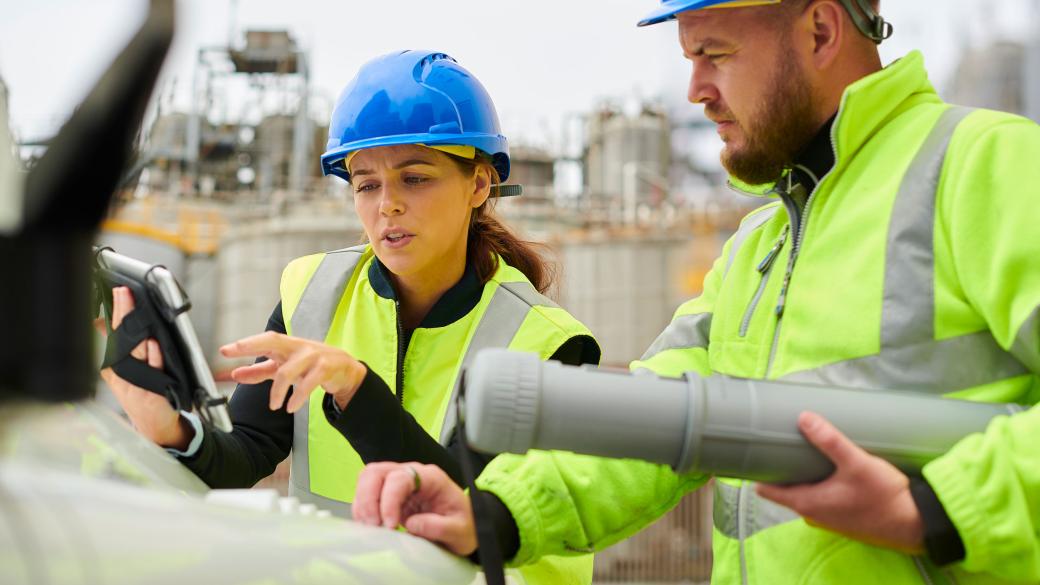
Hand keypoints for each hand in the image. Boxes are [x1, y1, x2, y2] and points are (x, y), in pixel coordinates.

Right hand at [100, 287, 192, 449]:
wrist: (155, 427)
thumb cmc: (140, 396)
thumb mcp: (121, 373)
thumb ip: (112, 349)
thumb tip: (101, 324)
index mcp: (115, 366)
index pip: (112, 334)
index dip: (114, 313)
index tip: (116, 292)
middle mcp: (124, 374)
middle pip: (122, 339)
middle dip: (122, 314)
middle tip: (122, 293)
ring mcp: (138, 383)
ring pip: (137, 352)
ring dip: (135, 330)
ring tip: (134, 309)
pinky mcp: (155, 392)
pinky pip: (155, 370)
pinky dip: (153, 356)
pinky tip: (152, 342)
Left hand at [220, 332, 366, 412]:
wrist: (344, 368)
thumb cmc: (310, 365)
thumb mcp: (283, 366)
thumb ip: (259, 371)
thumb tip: (234, 375)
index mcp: (287, 345)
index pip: (263, 340)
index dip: (244, 344)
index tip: (224, 351)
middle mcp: (298, 346)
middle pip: (273, 341)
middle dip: (252, 346)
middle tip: (235, 357)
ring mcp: (312, 356)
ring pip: (288, 371)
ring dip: (278, 391)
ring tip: (274, 406)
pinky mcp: (325, 368)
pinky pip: (308, 383)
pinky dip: (298, 397)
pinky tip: (291, 406)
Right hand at [353, 462, 477, 556]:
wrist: (466, 528)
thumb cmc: (465, 525)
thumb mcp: (461, 530)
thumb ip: (440, 527)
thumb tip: (411, 525)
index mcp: (431, 477)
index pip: (401, 478)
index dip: (390, 499)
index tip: (390, 525)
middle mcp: (412, 475)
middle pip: (378, 472)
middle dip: (369, 498)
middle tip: (373, 524)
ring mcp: (399, 484)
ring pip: (368, 479)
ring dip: (363, 503)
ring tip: (370, 527)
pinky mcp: (390, 498)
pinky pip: (367, 495)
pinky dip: (362, 509)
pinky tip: (368, 525)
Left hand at [756, 412, 924, 554]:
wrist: (915, 523)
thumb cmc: (884, 496)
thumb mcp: (856, 462)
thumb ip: (829, 440)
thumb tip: (803, 417)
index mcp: (807, 503)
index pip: (766, 490)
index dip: (758, 472)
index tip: (755, 452)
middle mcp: (813, 514)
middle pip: (785, 489)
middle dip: (783, 469)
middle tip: (783, 443)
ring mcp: (828, 519)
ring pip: (804, 494)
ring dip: (803, 476)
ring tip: (806, 452)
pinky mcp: (844, 518)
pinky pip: (822, 499)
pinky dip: (820, 484)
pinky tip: (831, 470)